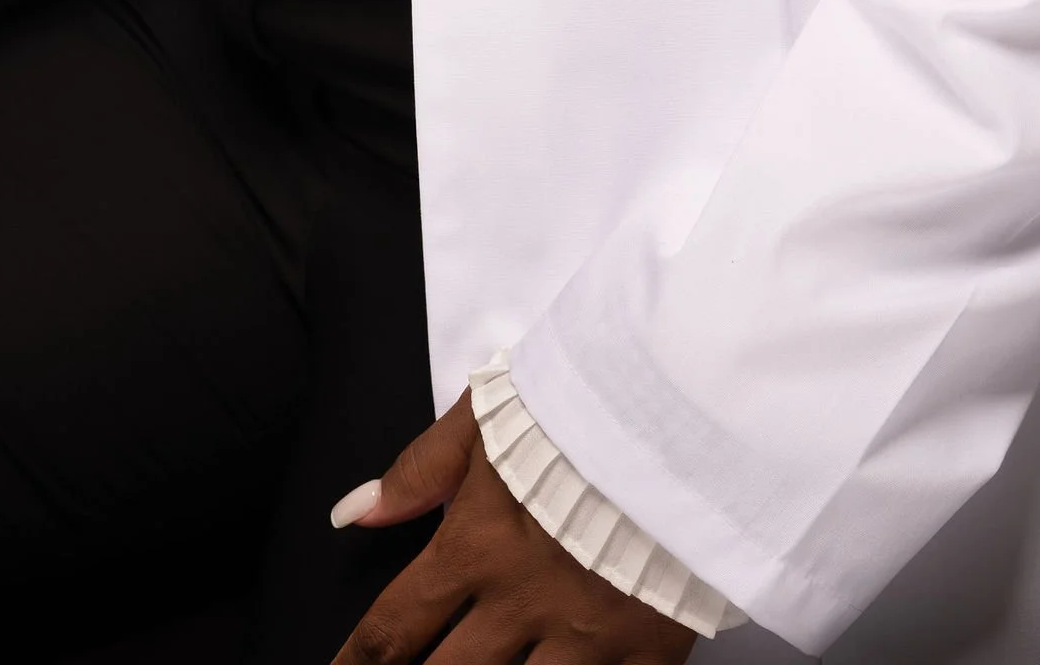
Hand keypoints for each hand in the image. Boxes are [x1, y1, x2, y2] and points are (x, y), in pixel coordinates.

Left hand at [331, 390, 697, 664]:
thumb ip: (420, 470)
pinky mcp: (649, 649)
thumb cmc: (584, 401)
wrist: (687, 403)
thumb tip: (352, 511)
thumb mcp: (489, 415)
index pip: (397, 626)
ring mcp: (587, 635)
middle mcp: (522, 602)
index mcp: (478, 546)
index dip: (359, 663)